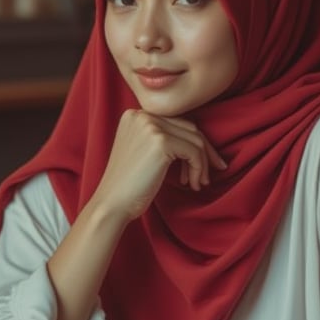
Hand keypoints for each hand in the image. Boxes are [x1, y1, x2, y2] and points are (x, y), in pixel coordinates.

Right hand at [92, 109, 225, 222]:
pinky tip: (191, 184)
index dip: (193, 144)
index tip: (203, 164)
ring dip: (202, 164)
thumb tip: (200, 140)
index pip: (177, 122)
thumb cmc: (129, 185)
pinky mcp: (160, 141)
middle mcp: (141, 115)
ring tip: (198, 183)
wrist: (112, 204)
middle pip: (189, 128)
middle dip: (205, 152)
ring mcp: (150, 126)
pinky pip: (194, 152)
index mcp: (135, 115)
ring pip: (195, 139)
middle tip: (208, 174)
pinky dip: (198, 169)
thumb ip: (163, 138)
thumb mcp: (143, 152)